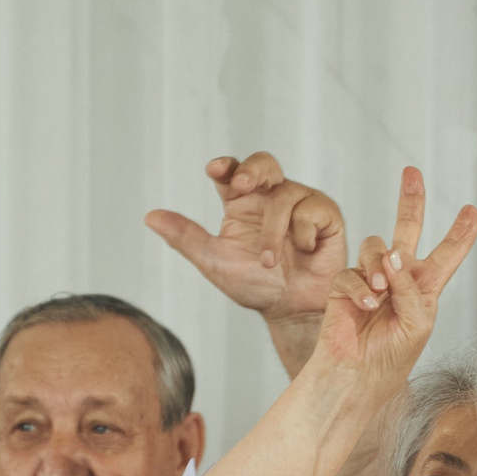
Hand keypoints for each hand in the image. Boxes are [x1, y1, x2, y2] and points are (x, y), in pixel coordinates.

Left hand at [146, 153, 346, 325]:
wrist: (291, 311)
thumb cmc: (255, 286)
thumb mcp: (215, 262)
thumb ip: (185, 237)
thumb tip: (150, 216)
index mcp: (242, 203)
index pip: (232, 173)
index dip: (226, 166)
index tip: (215, 169)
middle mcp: (271, 197)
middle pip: (264, 163)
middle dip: (254, 169)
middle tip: (244, 184)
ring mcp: (301, 203)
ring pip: (286, 195)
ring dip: (274, 231)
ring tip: (269, 262)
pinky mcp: (327, 215)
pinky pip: (313, 209)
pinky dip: (303, 232)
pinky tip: (303, 251)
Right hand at [311, 168, 476, 397]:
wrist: (358, 376)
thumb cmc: (393, 357)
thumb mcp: (418, 322)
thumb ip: (412, 287)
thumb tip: (392, 256)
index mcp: (425, 288)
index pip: (447, 254)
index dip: (460, 234)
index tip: (473, 212)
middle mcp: (399, 278)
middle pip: (408, 229)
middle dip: (410, 200)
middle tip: (412, 172)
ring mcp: (372, 280)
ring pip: (376, 246)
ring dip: (380, 265)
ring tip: (380, 294)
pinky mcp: (345, 287)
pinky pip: (352, 272)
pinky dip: (360, 288)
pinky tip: (366, 307)